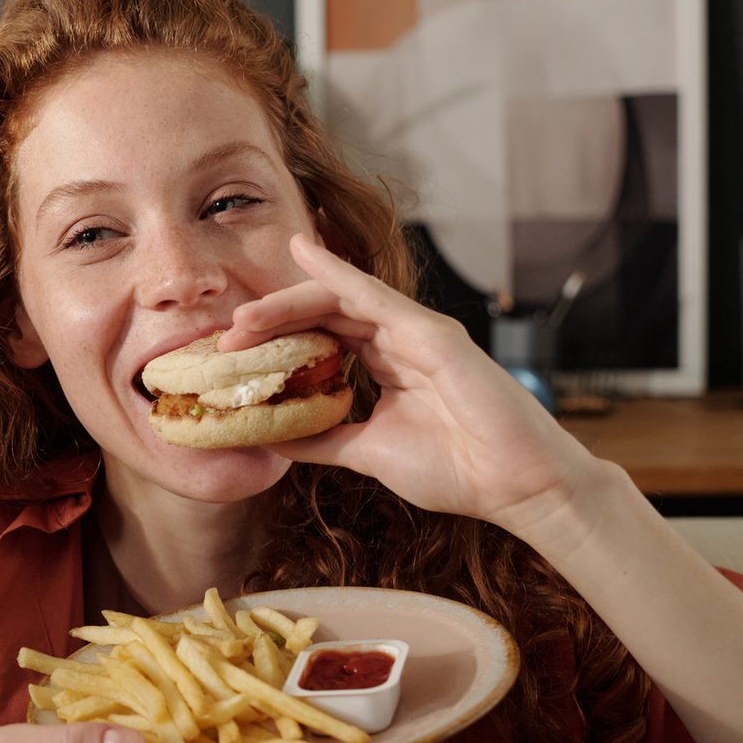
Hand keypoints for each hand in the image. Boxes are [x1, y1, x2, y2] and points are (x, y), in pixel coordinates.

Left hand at [218, 235, 605, 536]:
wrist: (514, 488)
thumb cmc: (457, 470)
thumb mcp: (369, 453)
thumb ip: (325, 440)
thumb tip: (274, 437)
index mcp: (387, 366)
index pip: (322, 337)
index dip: (277, 338)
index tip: (233, 353)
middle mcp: (400, 340)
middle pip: (323, 313)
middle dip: (272, 319)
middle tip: (227, 333)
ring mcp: (418, 332)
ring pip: (341, 299)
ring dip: (288, 302)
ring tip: (244, 316)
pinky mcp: (434, 333)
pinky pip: (375, 295)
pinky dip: (336, 273)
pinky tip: (305, 255)